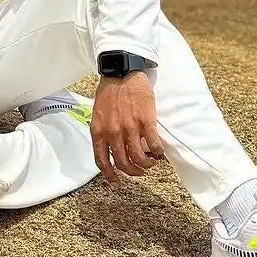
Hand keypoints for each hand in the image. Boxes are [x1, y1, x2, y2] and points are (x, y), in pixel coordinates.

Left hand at [91, 71, 165, 185]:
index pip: (102, 161)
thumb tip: (108, 148)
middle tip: (139, 170)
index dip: (110, 175)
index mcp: (98, 131)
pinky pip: (154, 147)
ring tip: (150, 161)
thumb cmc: (109, 92)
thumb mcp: (98, 113)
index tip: (116, 182)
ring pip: (139, 159)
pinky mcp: (146, 122)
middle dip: (133, 172)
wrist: (121, 73)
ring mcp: (130, 128)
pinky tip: (159, 152)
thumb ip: (102, 131)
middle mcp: (113, 133)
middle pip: (123, 164)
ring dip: (146, 164)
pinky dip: (158, 153)